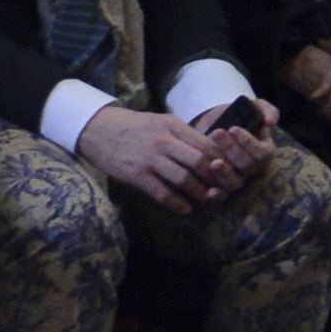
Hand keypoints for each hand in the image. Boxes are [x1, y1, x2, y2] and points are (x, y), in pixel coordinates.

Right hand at [81, 102, 230, 210]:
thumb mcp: (161, 122)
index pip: (206, 144)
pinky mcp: (137, 174)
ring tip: (208, 200)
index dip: (222, 160)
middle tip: (225, 189)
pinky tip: (186, 209)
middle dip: (215, 178)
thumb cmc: (134, 127)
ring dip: (199, 193)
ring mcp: (150, 158)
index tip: (231, 171)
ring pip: (183, 178)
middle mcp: (164, 140)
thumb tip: (209, 151)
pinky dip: (176, 203)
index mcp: (173, 125)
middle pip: (199, 161)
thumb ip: (183, 135)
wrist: (99, 129)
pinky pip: (162, 192)